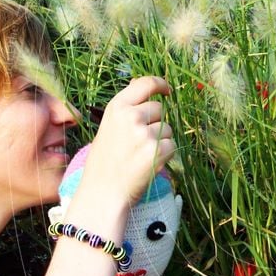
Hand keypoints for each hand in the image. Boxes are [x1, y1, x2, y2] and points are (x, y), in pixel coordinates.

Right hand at [82, 76, 175, 205]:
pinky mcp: (157, 151)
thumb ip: (127, 107)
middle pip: (160, 109)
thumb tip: (142, 84)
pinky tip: (148, 163)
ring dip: (160, 141)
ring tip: (140, 155)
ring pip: (167, 129)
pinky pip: (172, 145)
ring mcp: (144, 134)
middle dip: (155, 123)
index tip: (167, 91)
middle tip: (138, 142)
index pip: (146, 83)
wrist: (103, 192)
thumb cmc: (105, 161)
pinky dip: (165, 155)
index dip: (161, 85)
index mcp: (117, 107)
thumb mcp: (109, 126)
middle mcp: (131, 117)